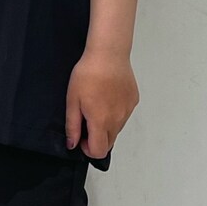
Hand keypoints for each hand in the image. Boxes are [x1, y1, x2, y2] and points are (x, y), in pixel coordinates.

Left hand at [65, 45, 138, 159]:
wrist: (108, 53)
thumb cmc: (88, 74)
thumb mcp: (73, 101)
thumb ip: (73, 126)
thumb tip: (73, 144)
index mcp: (101, 121)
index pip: (99, 151)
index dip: (88, 149)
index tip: (82, 137)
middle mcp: (118, 120)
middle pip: (109, 143)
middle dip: (97, 139)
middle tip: (87, 121)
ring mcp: (127, 111)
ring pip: (117, 129)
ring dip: (106, 126)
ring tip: (97, 104)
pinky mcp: (133, 101)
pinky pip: (124, 116)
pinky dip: (116, 113)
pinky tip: (108, 97)